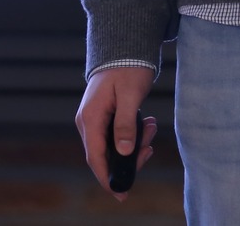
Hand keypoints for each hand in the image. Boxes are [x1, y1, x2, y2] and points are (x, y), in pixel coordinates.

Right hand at [75, 66, 157, 200]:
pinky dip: (132, 135)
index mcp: (90, 118)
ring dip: (135, 144)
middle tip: (149, 149)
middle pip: (105, 155)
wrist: (125, 46)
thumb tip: (125, 152)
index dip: (107, 178)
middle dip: (130, 158)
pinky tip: (147, 126)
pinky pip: (116, 136)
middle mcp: (87, 121)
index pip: (95, 157)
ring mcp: (94, 119)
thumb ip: (125, 124)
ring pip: (113, 146)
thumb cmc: (127, 67)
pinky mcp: (104, 116)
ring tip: (152, 128)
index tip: (121, 193)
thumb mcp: (130, 96)